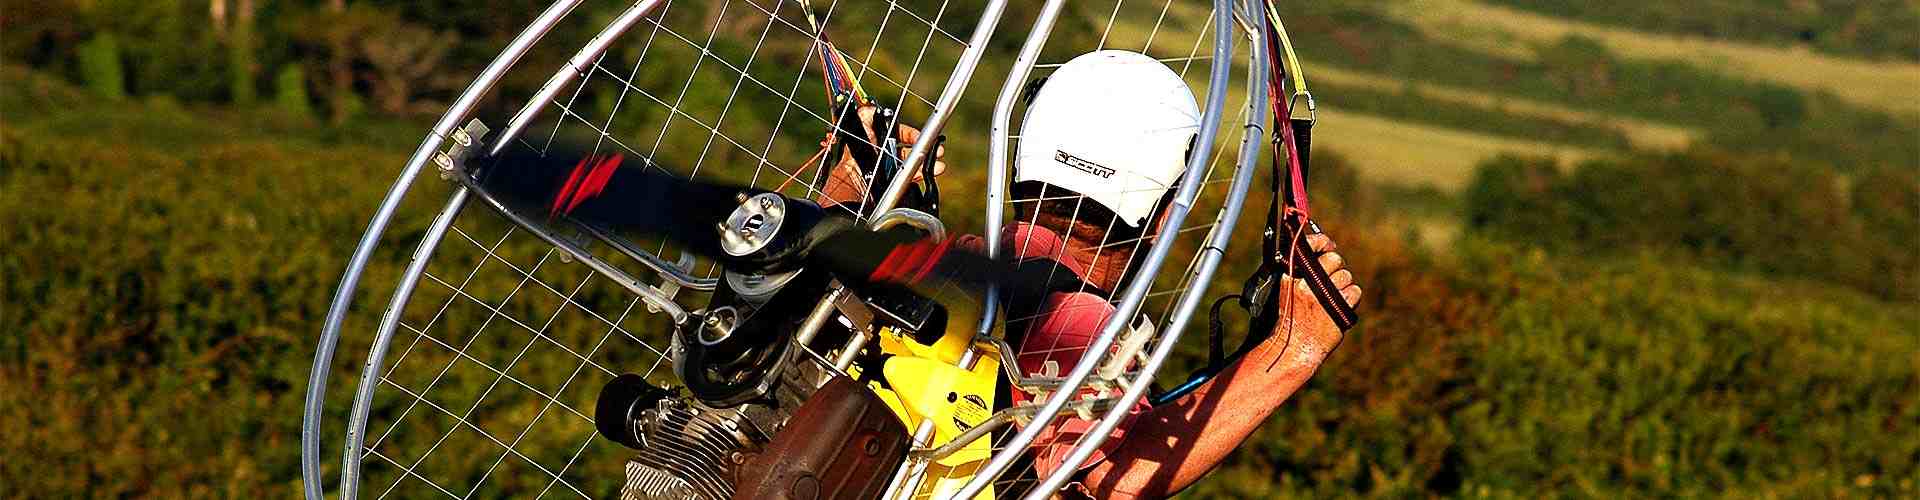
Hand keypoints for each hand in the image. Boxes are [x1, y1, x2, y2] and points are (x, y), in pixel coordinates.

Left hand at [816, 105, 947, 206]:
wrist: (852, 180)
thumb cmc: (853, 153)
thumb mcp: (858, 126)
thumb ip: (866, 114)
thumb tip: (873, 107)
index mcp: (880, 141)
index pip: (902, 135)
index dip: (913, 135)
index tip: (922, 136)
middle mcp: (886, 156)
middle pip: (911, 151)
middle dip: (926, 150)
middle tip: (937, 151)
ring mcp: (889, 171)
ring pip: (913, 166)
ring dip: (928, 164)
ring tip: (938, 166)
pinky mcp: (891, 186)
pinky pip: (909, 181)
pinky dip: (919, 177)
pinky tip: (928, 174)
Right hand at [1277, 234, 1360, 350]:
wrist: (1294, 347)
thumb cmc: (1290, 319)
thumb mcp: (1286, 290)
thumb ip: (1301, 270)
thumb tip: (1325, 249)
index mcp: (1291, 274)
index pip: (1311, 245)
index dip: (1323, 242)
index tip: (1328, 245)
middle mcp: (1307, 282)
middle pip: (1334, 259)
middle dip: (1336, 267)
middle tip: (1331, 279)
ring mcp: (1323, 294)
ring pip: (1346, 276)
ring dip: (1343, 286)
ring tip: (1332, 299)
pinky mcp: (1338, 307)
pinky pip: (1354, 292)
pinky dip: (1351, 299)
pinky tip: (1339, 307)